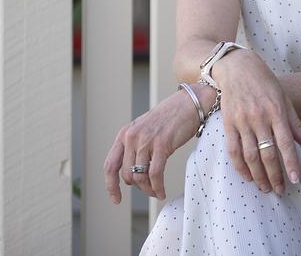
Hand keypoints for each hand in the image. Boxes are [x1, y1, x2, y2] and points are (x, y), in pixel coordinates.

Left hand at [104, 86, 210, 202]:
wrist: (190, 103)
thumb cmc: (171, 116)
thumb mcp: (145, 129)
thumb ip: (135, 146)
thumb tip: (131, 173)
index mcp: (125, 133)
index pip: (110, 165)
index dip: (111, 185)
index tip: (116, 199)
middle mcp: (132, 136)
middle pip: (127, 175)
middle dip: (138, 186)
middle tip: (149, 189)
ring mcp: (146, 140)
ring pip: (140, 177)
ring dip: (148, 189)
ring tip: (156, 192)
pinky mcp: (162, 144)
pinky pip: (155, 174)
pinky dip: (158, 187)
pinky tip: (162, 191)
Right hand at [213, 50, 300, 195]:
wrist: (237, 66)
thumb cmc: (264, 81)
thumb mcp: (283, 97)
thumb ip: (294, 122)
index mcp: (276, 110)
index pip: (285, 143)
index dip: (290, 163)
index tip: (295, 180)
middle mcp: (259, 117)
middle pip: (268, 154)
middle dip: (275, 176)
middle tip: (280, 190)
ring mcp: (242, 121)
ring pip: (250, 156)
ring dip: (258, 176)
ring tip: (265, 188)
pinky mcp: (228, 123)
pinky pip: (233, 150)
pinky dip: (240, 166)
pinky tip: (247, 176)